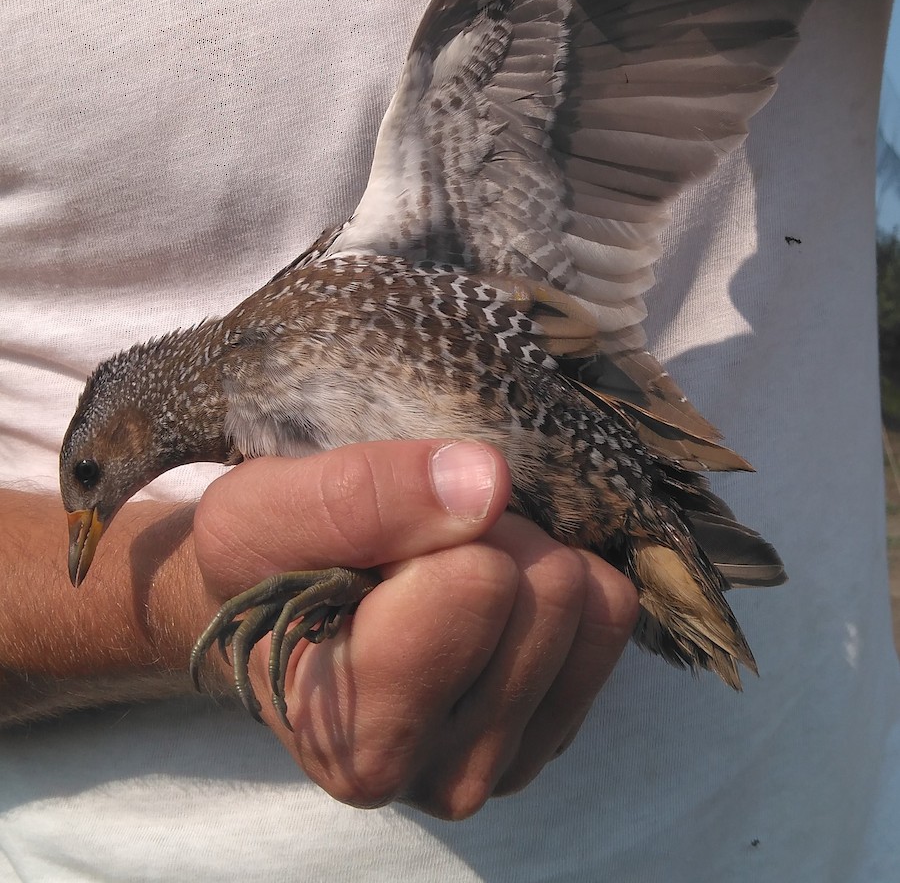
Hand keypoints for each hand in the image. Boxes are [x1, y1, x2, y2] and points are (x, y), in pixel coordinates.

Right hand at [192, 440, 637, 817]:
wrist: (269, 612)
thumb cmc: (259, 563)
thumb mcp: (262, 509)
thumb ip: (358, 496)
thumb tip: (489, 482)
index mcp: (359, 739)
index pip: (479, 582)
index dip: (430, 523)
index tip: (372, 544)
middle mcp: (442, 775)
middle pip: (548, 591)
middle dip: (485, 538)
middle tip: (410, 552)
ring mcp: (508, 762)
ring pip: (589, 604)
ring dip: (521, 556)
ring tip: (440, 573)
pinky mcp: (553, 731)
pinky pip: (610, 619)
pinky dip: (559, 579)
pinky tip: (487, 598)